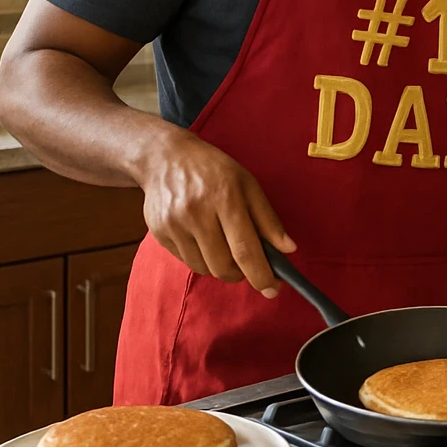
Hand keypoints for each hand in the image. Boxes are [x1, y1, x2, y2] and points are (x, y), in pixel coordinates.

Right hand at [136, 129, 295, 296]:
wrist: (165, 158)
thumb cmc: (214, 170)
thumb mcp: (248, 185)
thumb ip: (268, 219)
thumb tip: (288, 250)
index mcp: (225, 198)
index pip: (245, 248)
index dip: (260, 274)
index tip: (273, 288)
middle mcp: (197, 213)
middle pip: (222, 265)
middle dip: (242, 275)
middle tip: (250, 268)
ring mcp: (174, 224)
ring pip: (203, 268)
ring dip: (221, 269)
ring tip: (227, 250)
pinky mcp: (159, 233)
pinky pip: (186, 261)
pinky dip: (202, 260)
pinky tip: (206, 241)